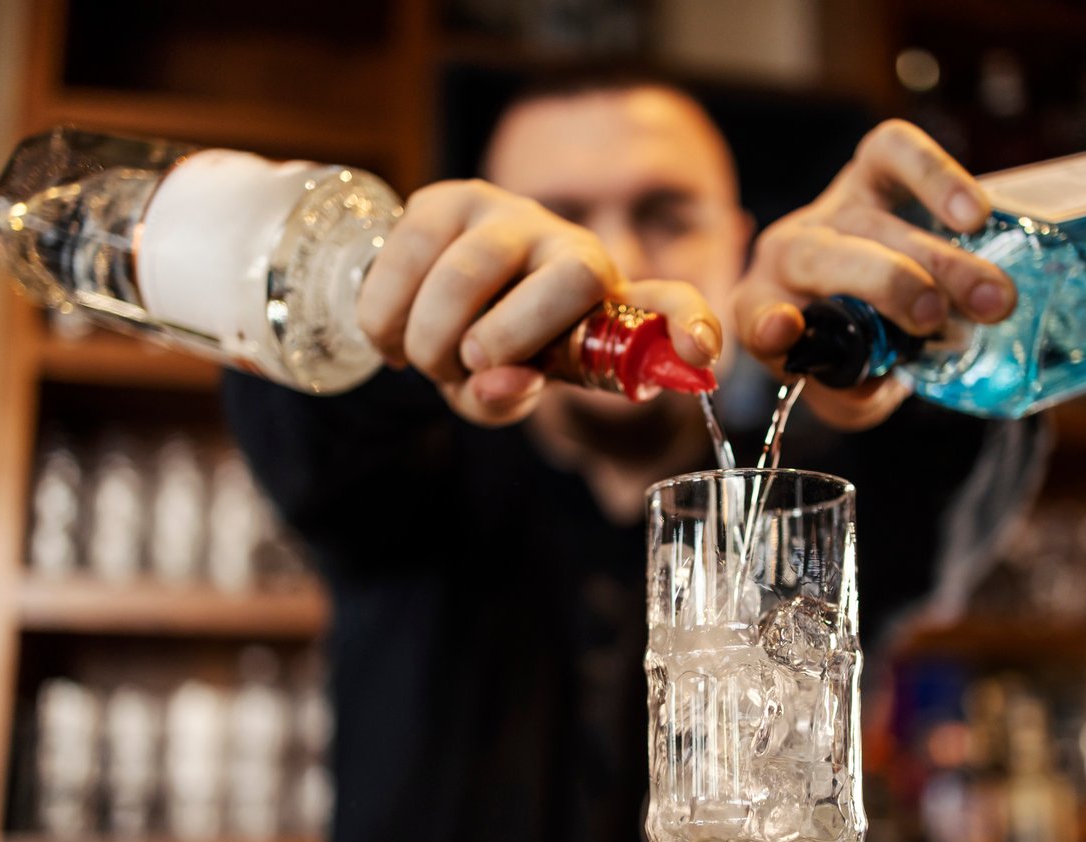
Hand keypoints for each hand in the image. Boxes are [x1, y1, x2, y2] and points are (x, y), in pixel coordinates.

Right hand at [356, 179, 720, 426]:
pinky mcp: (445, 198)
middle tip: (466, 367)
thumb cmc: (485, 351)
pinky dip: (386, 310)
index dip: (689, 326)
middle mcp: (573, 245)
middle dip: (505, 339)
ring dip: (434, 332)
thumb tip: (496, 382)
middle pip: (570, 278)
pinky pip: (410, 253)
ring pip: (474, 268)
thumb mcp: (502, 390)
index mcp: (606, 302)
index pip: (670, 303)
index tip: (699, 355)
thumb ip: (503, 399)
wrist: (427, 302)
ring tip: (424, 357)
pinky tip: (387, 334)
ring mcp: (511, 211)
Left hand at [732, 120, 1015, 430]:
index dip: (767, 322)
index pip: (754, 312)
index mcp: (767, 308)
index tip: (783, 329)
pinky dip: (935, 176)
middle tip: (933, 317)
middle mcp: (790, 253)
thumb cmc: (864, 350)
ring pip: (871, 221)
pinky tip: (976, 215)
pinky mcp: (873, 170)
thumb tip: (874, 379)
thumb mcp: (851, 392)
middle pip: (820, 258)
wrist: (893, 300)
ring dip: (938, 257)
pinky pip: (893, 151)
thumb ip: (853, 396)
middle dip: (882, 283)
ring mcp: (833, 207)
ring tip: (992, 297)